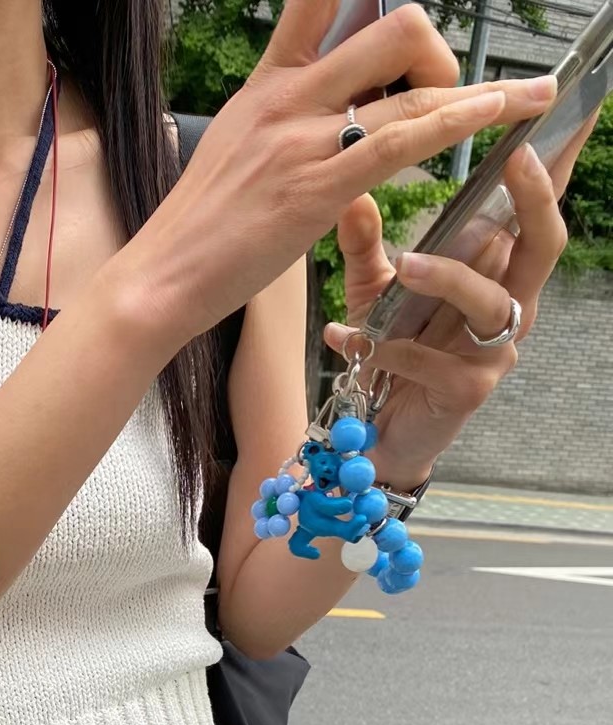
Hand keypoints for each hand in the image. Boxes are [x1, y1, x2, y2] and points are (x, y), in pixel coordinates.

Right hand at [125, 0, 558, 346]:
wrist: (160, 278)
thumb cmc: (196, 230)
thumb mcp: (233, 150)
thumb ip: (279, 122)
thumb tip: (321, 119)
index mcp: (267, 83)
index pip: (320, 0)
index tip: (408, 27)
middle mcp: (288, 96)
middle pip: (390, 27)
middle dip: (436, 55)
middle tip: (440, 98)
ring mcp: (302, 140)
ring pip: (409, 83)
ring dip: (472, 92)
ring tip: (515, 102)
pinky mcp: (315, 189)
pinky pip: (400, 142)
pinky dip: (456, 124)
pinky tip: (492, 116)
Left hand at [323, 111, 597, 488]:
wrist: (376, 433)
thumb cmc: (387, 352)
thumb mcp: (372, 290)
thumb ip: (367, 243)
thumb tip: (353, 191)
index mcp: (497, 272)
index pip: (532, 211)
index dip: (554, 162)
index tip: (561, 106)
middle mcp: (509, 306)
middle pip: (545, 245)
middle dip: (536, 198)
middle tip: (514, 155)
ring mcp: (494, 351)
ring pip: (492, 302)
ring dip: (450, 279)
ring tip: (405, 265)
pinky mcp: (469, 390)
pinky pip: (435, 361)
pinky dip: (389, 348)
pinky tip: (348, 338)